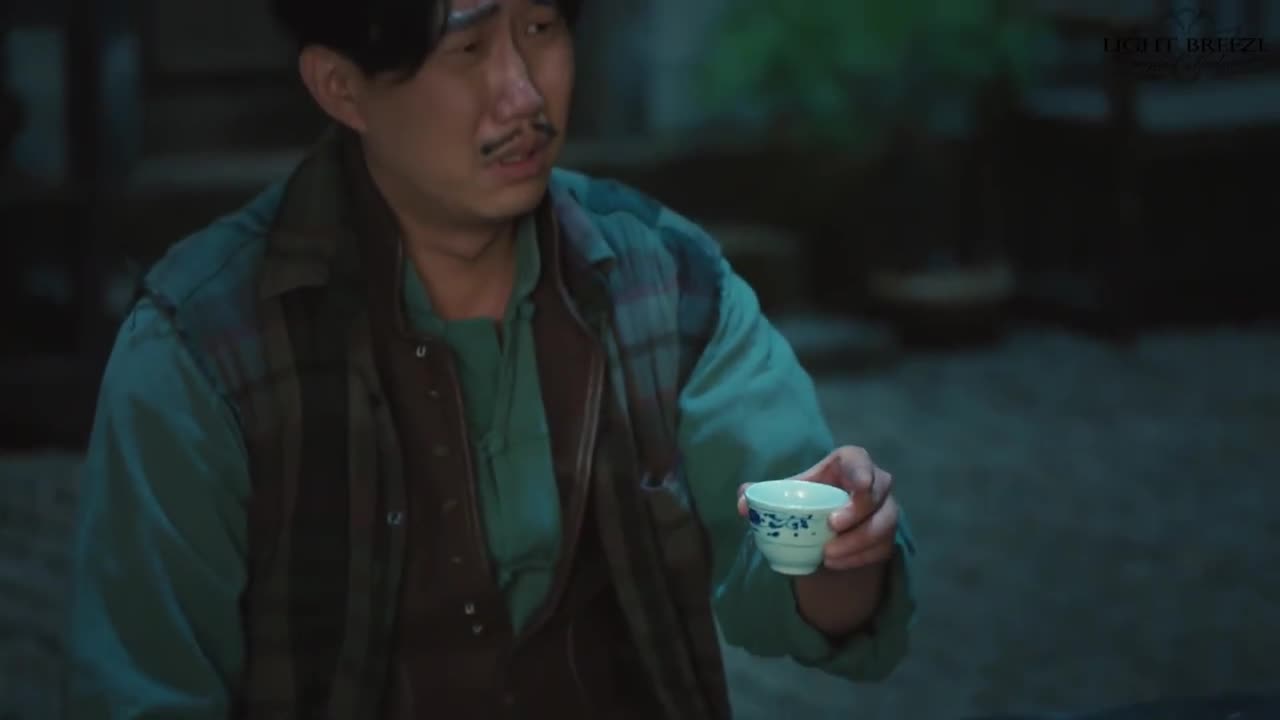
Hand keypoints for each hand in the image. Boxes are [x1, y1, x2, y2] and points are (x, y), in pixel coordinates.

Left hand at [737, 445, 898, 570]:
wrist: (829, 524)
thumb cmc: (809, 497)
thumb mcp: (788, 492)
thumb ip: (763, 494)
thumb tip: (742, 503)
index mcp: (848, 463)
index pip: (859, 460)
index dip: (862, 471)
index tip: (858, 486)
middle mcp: (875, 483)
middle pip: (878, 494)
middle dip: (858, 511)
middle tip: (832, 526)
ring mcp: (885, 510)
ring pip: (884, 524)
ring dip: (858, 542)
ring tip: (828, 555)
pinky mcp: (888, 536)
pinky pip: (882, 548)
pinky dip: (860, 558)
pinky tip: (838, 563)